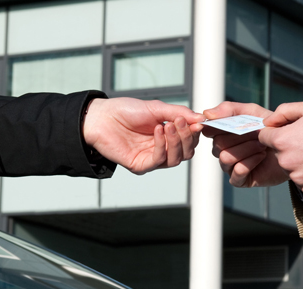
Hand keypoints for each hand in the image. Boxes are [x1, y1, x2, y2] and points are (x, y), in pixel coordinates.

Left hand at [82, 97, 204, 173]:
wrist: (102, 117)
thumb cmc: (126, 111)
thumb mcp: (156, 108)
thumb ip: (178, 113)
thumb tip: (201, 118)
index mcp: (168, 136)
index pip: (190, 140)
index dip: (195, 132)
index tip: (197, 121)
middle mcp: (162, 149)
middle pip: (187, 152)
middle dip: (187, 137)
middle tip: (181, 122)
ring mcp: (152, 158)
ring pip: (176, 158)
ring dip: (176, 141)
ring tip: (168, 125)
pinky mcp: (140, 165)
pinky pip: (159, 160)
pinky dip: (162, 145)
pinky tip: (158, 131)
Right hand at [202, 102, 288, 186]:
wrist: (292, 147)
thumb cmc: (270, 128)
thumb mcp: (251, 112)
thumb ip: (229, 109)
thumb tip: (207, 114)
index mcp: (222, 134)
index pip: (209, 130)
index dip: (217, 127)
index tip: (232, 123)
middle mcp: (223, 150)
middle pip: (218, 144)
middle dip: (240, 137)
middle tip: (258, 134)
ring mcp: (230, 166)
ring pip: (225, 158)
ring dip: (246, 149)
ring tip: (262, 145)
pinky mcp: (241, 180)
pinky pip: (236, 172)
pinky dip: (250, 162)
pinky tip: (261, 156)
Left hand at [259, 100, 302, 194]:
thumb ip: (283, 112)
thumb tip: (267, 121)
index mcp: (283, 140)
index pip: (264, 137)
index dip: (276, 132)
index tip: (290, 130)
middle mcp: (286, 161)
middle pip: (278, 153)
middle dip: (290, 146)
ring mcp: (298, 177)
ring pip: (291, 168)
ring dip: (300, 161)